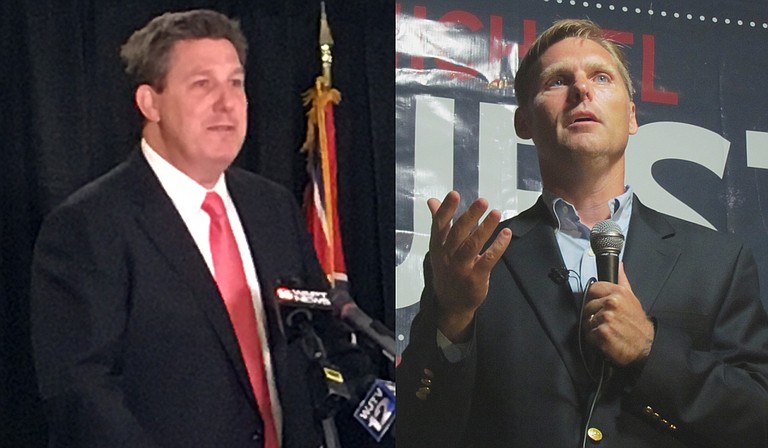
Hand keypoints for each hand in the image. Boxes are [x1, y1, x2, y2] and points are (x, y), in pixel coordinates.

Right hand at [427, 191, 511, 341]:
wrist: (451, 303)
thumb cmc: (447, 269)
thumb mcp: (439, 247)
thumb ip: (440, 223)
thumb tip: (432, 200)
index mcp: (438, 246)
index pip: (440, 225)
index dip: (446, 209)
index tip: (454, 194)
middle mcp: (447, 256)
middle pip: (458, 233)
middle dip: (470, 216)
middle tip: (482, 201)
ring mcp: (461, 268)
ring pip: (472, 245)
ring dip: (485, 228)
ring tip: (496, 213)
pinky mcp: (476, 277)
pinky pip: (488, 259)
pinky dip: (498, 246)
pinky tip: (506, 234)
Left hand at [582, 263, 653, 365]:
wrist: (645, 345)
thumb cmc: (637, 323)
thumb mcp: (632, 298)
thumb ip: (622, 280)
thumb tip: (618, 264)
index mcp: (618, 293)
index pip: (593, 288)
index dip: (594, 297)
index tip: (599, 304)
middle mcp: (611, 303)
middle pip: (587, 305)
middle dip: (593, 314)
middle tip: (606, 321)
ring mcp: (606, 318)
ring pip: (586, 320)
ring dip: (593, 327)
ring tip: (607, 329)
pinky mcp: (602, 333)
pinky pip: (588, 334)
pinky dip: (594, 339)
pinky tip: (606, 338)